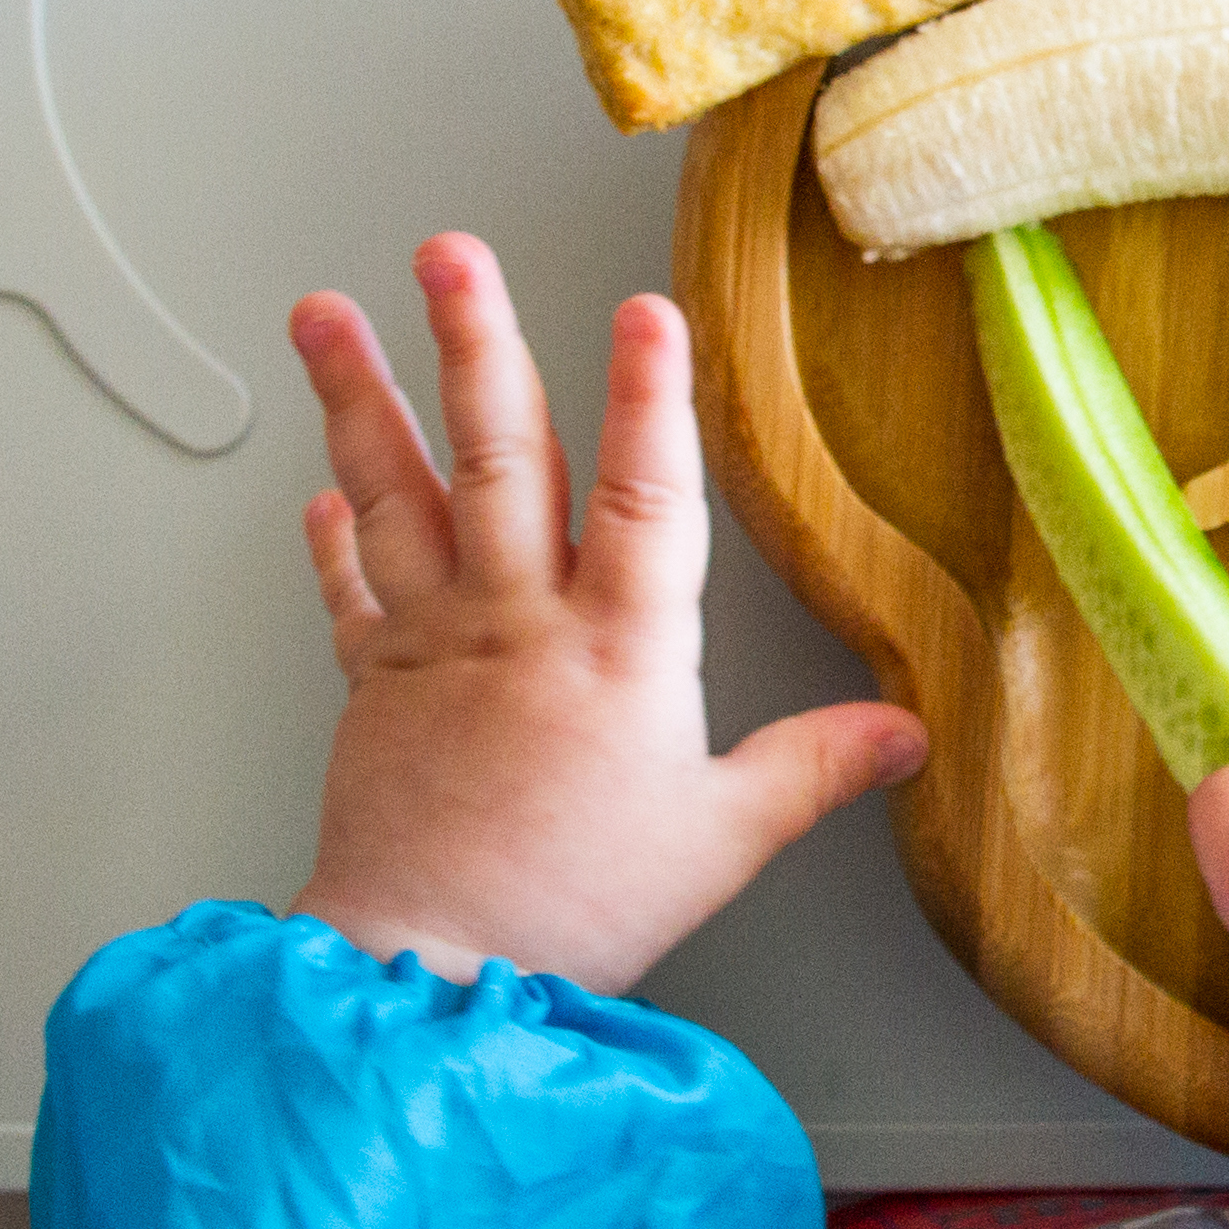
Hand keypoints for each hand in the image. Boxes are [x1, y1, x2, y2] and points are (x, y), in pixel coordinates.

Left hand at [283, 233, 926, 992]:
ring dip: (360, 396)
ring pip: (399, 494)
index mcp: (620, 650)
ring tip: (325, 312)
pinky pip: (348, 586)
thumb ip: (812, 769)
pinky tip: (322, 477)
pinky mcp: (372, 685)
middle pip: (499, 456)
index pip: (646, 497)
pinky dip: (332, 529)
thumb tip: (907, 731)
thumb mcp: (721, 841)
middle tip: (449, 254)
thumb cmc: (574, 909)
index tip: (646, 310)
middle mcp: (520, 622)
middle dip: (475, 342)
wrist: (427, 974)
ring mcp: (434, 643)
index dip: (651, 399)